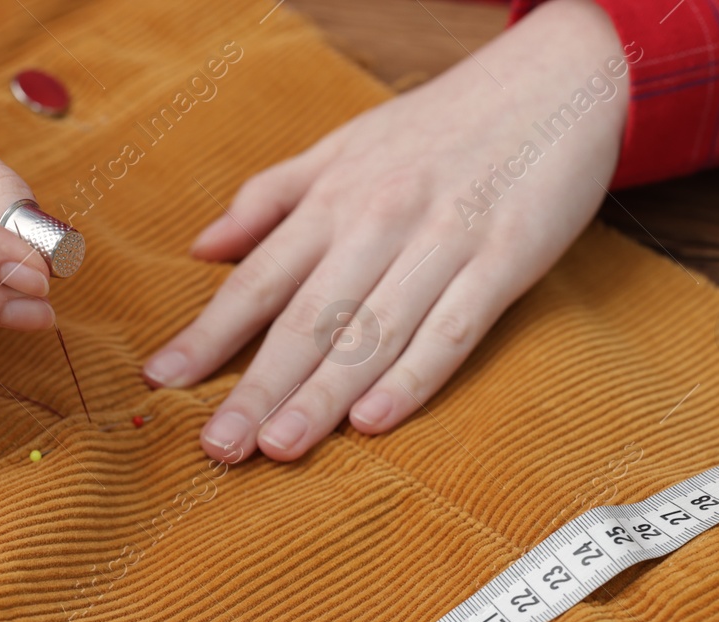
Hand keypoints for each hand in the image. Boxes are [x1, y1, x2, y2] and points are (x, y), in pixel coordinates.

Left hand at [142, 0, 628, 461]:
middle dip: (256, 386)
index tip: (161, 380)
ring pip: (372, 332)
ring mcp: (443, 241)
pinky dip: (413, 377)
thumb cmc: (442, 124)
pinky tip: (373, 421)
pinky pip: (453, 328)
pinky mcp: (506, 258)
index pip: (257, 279)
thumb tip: (202, 247)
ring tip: (278, 448)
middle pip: (306, 318)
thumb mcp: (345, 144)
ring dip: (322, 396)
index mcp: (334, 198)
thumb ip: (272, 198)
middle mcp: (379, 220)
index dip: (207, 333)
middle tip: (218, 445)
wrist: (557, 76)